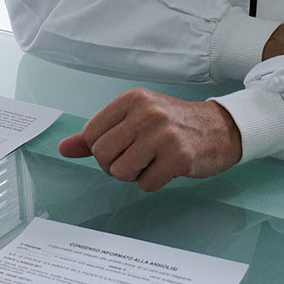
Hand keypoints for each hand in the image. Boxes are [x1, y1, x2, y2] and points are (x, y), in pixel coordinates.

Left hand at [58, 88, 241, 191]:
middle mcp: (147, 113)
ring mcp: (163, 134)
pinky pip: (146, 185)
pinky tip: (167, 168)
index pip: (91, 134)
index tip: (121, 146)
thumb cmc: (173, 124)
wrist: (219, 128)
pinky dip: (153, 183)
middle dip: (115, 165)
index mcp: (132, 99)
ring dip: (134, 175)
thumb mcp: (135, 118)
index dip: (101, 150)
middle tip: (136, 158)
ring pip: (121, 172)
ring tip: (152, 162)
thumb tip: (64, 148)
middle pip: (103, 155)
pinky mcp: (179, 157)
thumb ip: (99, 133)